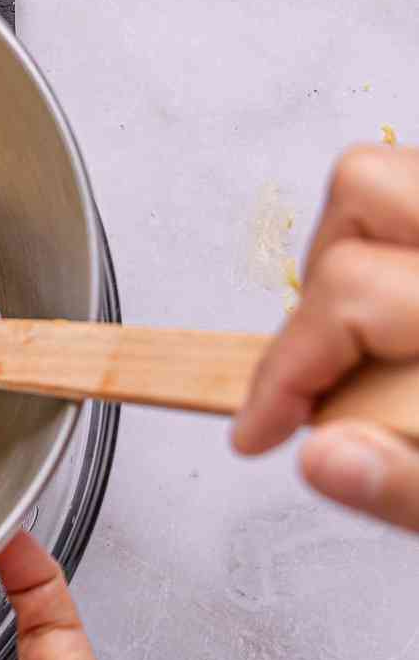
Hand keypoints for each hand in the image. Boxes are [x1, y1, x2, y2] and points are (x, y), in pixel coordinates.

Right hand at [234, 144, 418, 531]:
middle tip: (320, 367)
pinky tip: (404, 314)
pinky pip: (415, 197)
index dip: (285, 369)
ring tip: (366, 334)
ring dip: (360, 249)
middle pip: (364, 190)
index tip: (256, 426)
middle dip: (324, 282)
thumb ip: (410, 484)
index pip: (348, 294)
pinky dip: (398, 248)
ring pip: (393, 175)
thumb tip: (323, 459)